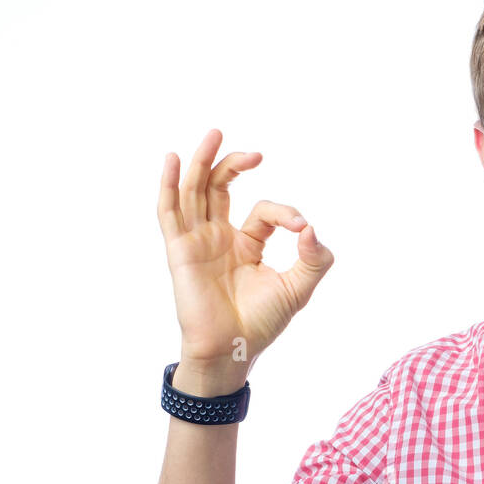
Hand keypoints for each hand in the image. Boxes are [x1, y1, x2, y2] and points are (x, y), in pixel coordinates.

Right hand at [157, 128, 332, 385]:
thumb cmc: (262, 323)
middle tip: (255, 151)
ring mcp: (197, 241)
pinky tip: (171, 160)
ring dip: (202, 161)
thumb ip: (315, 259)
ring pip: (194, 191)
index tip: (302, 228)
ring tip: (215, 134)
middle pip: (218, 187)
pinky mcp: (180, 250)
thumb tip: (312, 229)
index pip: (263, 212)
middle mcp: (218, 237)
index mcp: (245, 244)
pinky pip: (169, 212)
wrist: (233, 350)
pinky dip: (167, 185)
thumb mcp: (299, 288)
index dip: (285, 213)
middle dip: (232, 163)